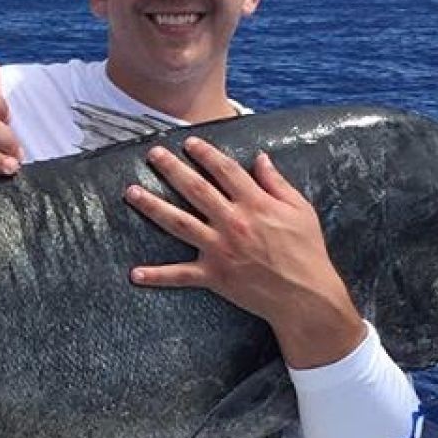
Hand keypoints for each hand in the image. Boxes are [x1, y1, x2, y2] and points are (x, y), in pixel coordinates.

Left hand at [124, 136, 364, 368]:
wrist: (305, 295)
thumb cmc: (306, 251)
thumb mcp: (300, 210)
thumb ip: (277, 183)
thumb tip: (260, 158)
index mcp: (255, 204)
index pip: (225, 170)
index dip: (206, 154)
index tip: (189, 142)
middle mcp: (233, 222)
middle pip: (195, 189)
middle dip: (171, 169)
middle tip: (152, 153)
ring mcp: (220, 249)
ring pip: (179, 223)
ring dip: (153, 207)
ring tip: (131, 192)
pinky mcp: (214, 275)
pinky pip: (181, 275)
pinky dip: (157, 276)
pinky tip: (135, 274)